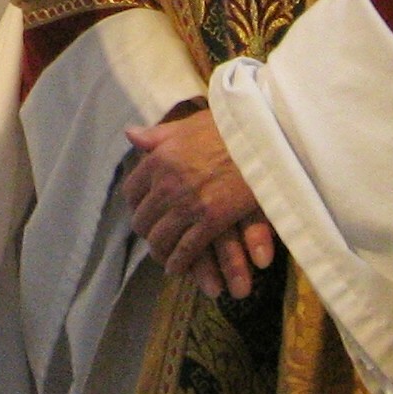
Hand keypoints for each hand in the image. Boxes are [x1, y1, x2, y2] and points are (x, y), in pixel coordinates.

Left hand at [123, 109, 275, 300]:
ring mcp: (188, 203)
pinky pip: (186, 248)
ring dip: (160, 250)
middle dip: (147, 231)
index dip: (135, 205)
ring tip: (162, 257)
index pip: (132, 191)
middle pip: (144, 218)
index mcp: (158, 160)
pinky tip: (176, 268)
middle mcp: (167, 183)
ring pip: (161, 237)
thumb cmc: (227, 128)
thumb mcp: (187, 125)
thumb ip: (157, 135)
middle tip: (152, 238)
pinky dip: (179, 262)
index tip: (141, 211)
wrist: (262, 139)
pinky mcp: (211, 220)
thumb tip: (130, 134)